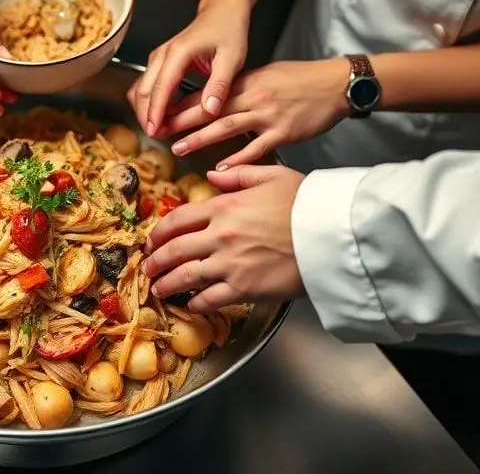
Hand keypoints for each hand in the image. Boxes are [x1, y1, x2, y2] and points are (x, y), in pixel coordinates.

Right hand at [128, 1, 248, 135]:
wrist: (221, 12)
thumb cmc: (228, 32)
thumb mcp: (232, 58)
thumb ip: (219, 85)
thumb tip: (209, 110)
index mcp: (178, 53)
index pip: (160, 88)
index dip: (155, 112)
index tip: (155, 131)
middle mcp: (162, 55)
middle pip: (142, 90)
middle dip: (146, 115)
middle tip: (157, 136)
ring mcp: (157, 58)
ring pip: (140, 89)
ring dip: (145, 110)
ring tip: (159, 129)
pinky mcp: (158, 63)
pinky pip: (146, 86)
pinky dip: (149, 102)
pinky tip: (161, 115)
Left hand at [142, 165, 305, 311]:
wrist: (332, 235)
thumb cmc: (307, 203)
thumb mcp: (272, 175)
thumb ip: (238, 174)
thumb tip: (212, 175)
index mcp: (223, 207)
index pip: (177, 220)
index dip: (159, 232)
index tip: (152, 240)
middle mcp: (219, 235)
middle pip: (174, 250)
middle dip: (155, 261)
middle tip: (147, 267)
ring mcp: (228, 263)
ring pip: (184, 276)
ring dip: (167, 284)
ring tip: (158, 288)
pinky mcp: (243, 288)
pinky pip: (208, 299)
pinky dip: (195, 304)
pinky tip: (190, 304)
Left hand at [159, 59, 349, 167]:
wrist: (335, 83)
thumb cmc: (301, 79)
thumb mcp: (266, 75)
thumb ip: (241, 88)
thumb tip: (215, 99)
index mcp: (246, 82)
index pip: (207, 93)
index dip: (182, 104)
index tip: (162, 113)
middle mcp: (253, 97)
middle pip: (210, 109)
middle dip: (182, 122)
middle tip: (160, 132)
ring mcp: (268, 115)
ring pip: (227, 127)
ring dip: (200, 139)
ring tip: (179, 148)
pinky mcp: (283, 132)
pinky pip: (256, 148)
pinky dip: (237, 159)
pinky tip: (220, 168)